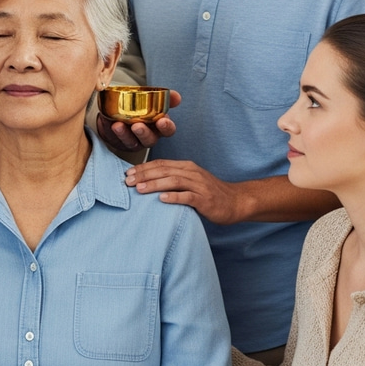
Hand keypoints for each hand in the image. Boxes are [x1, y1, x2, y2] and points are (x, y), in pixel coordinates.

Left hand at [95, 90, 179, 151]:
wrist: (118, 109)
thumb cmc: (139, 105)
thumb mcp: (151, 98)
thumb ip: (165, 97)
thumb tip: (177, 97)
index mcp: (159, 125)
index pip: (168, 130)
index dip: (167, 127)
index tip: (162, 120)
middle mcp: (149, 135)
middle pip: (151, 139)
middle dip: (145, 133)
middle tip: (138, 126)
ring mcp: (135, 141)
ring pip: (134, 142)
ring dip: (127, 134)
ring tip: (120, 125)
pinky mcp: (122, 142)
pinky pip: (120, 141)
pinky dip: (117, 133)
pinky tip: (114, 124)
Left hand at [124, 159, 241, 223]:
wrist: (236, 202)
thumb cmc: (209, 193)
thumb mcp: (190, 181)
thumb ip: (173, 179)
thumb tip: (147, 182)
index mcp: (186, 167)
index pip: (161, 163)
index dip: (143, 168)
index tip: (128, 174)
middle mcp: (192, 173)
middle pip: (164, 170)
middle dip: (144, 175)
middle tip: (127, 181)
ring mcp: (199, 185)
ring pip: (173, 181)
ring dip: (154, 184)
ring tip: (139, 189)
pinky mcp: (205, 199)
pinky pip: (188, 196)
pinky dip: (174, 197)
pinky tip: (162, 199)